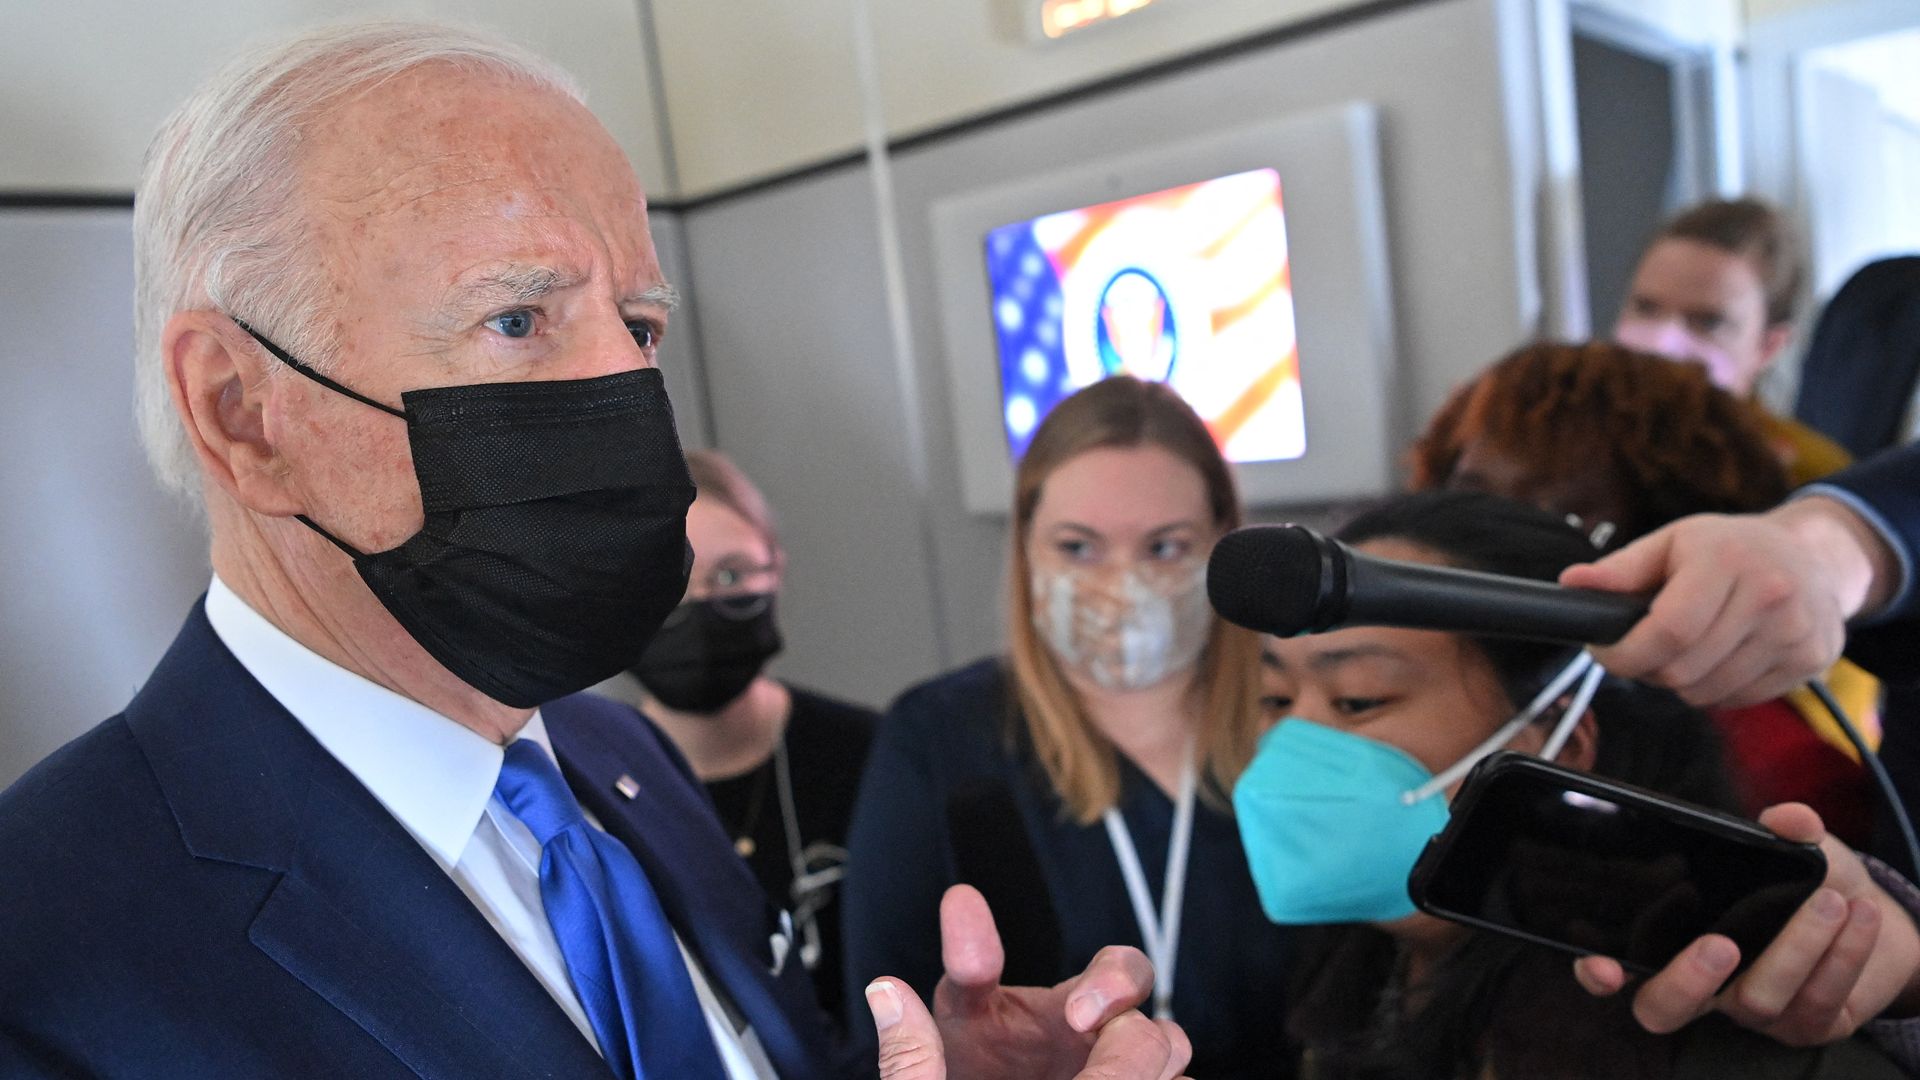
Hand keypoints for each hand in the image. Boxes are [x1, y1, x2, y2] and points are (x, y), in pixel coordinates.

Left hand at [865, 885, 1191, 1079]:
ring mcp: (1121, 1069)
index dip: (1106, 980)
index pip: (1109, 970)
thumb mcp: (936, 1075)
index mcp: (1049, 1017)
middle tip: (1090, 1059)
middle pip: (1146, 1003)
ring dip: (1146, 1064)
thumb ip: (915, 1044)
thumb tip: (885, 989)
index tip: (1075, 1011)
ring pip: (1170, 1052)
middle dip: (1128, 1029)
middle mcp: (1094, 1038)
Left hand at [1559, 498, 1894, 706]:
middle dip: (1646, 669)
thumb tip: (1571, 584)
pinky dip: (1715, 688)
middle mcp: (1770, 596)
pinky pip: (1738, 698)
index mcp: (1728, 560)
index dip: (1626, 653)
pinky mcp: (1810, 661)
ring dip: (1680, 681)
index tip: (1605, 651)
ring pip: (1707, 692)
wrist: (1813, 557)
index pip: (1669, 630)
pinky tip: (1719, 656)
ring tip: (1683, 649)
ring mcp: (1796, 632)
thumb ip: (1621, 569)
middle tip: (1642, 649)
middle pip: (1683, 669)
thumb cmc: (1730, 548)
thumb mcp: (1673, 542)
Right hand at [1572, 804, 1919, 1044]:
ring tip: (1831, 902)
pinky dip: (1841, 956)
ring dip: (1796, 947)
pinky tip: (1858, 919)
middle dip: (1684, 982)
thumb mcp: (1795, 846)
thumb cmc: (1809, 880)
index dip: (1599, 972)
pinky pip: (1816, 1002)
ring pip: (1755, 1000)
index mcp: (1676, 937)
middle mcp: (1704, 983)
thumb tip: (1786, 820)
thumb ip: (1786, 828)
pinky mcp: (1804, 1025)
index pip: (1619, 965)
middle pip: (1662, 1010)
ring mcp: (1751, 1009)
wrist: (1868, 914)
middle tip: (1721, 944)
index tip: (1602, 963)